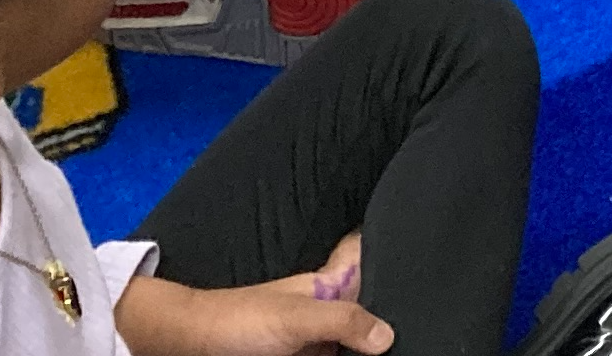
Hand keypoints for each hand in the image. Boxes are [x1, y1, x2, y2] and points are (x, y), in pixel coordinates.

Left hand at [116, 268, 393, 355]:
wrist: (188, 347)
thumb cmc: (238, 321)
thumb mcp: (297, 318)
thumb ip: (344, 322)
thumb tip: (390, 336)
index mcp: (328, 289)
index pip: (369, 265)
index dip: (394, 267)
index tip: (423, 276)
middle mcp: (323, 316)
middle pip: (365, 319)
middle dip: (384, 327)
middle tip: (416, 334)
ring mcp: (309, 344)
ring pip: (348, 346)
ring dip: (365, 348)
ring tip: (397, 348)